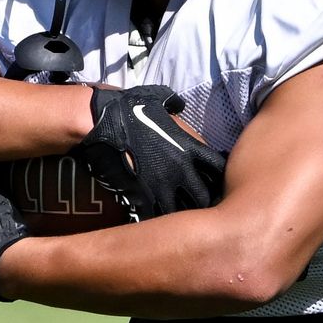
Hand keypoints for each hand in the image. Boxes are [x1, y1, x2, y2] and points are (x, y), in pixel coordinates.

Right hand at [71, 85, 226, 220]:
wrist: (102, 121)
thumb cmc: (131, 106)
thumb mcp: (161, 98)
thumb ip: (175, 104)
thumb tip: (179, 104)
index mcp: (190, 146)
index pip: (218, 168)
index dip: (220, 177)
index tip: (216, 182)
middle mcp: (181, 168)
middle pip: (205, 197)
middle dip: (205, 204)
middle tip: (200, 209)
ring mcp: (162, 184)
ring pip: (182, 211)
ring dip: (181, 215)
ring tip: (179, 221)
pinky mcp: (141, 196)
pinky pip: (155, 216)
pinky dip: (157, 220)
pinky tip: (155, 224)